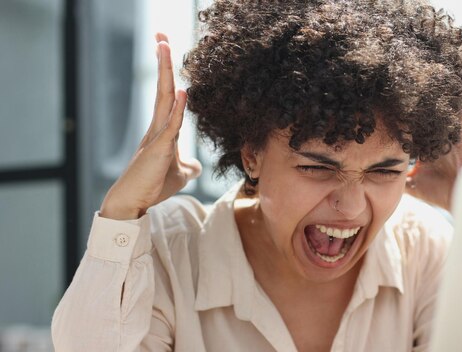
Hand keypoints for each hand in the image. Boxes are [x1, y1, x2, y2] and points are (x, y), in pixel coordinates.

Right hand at [99, 33, 201, 219]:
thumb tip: (197, 167)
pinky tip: (185, 92)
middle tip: (161, 35)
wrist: (133, 202)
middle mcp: (157, 127)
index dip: (167, 72)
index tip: (164, 48)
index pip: (167, 95)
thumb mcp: (179, 175)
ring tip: (164, 47)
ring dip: (166, 73)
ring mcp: (156, 136)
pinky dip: (179, 109)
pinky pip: (171, 126)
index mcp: (162, 129)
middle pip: (163, 88)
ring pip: (164, 99)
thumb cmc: (153, 186)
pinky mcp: (158, 150)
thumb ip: (189, 167)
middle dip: (163, 62)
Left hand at [404, 50, 461, 211]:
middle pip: (436, 99)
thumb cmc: (443, 192)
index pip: (418, 114)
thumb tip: (380, 178)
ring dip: (456, 70)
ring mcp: (454, 124)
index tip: (399, 86)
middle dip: (435, 80)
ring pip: (452, 92)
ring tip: (460, 47)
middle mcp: (443, 127)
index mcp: (432, 137)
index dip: (410, 100)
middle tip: (428, 57)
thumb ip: (400, 177)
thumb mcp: (414, 183)